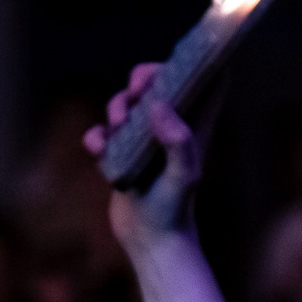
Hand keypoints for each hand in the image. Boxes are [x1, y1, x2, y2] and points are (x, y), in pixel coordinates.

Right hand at [88, 66, 202, 259]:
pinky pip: (103, 133)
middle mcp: (170, 128)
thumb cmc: (175, 210)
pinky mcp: (121, 155)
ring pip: (126, 104)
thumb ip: (178, 141)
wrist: (151, 241)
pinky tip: (99, 152)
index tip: (175, 60)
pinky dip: (96, 136)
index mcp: (194, 125)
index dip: (194, 62)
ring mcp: (144, 140)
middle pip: (157, 82)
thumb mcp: (183, 176)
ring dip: (115, 108)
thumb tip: (160, 106)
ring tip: (118, 130)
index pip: (205, 81)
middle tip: (136, 92)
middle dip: (142, 77)